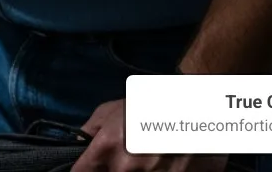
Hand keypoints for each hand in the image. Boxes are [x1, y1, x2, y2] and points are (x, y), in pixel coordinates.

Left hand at [74, 100, 226, 171]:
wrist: (193, 108)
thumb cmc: (148, 106)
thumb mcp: (112, 110)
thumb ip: (90, 130)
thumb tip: (78, 146)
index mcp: (107, 148)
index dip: (84, 171)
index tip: (89, 169)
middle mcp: (125, 168)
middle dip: (112, 169)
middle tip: (124, 160)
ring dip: (137, 171)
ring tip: (147, 160)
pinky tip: (162, 165)